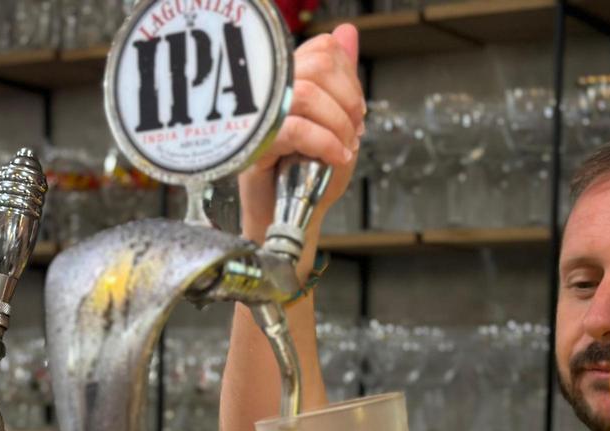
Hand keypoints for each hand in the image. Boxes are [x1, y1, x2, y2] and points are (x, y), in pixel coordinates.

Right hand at [238, 25, 364, 277]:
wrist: (292, 219)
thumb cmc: (309, 177)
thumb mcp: (338, 125)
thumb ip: (343, 80)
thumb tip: (347, 32)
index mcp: (288, 82)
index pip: (323, 49)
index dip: (350, 79)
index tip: (356, 113)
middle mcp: (270, 94)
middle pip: (317, 66)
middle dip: (348, 102)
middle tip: (353, 132)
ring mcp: (259, 118)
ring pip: (307, 95)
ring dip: (338, 126)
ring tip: (343, 150)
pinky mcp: (253, 146)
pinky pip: (294, 129)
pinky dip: (324, 144)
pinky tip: (334, 158)